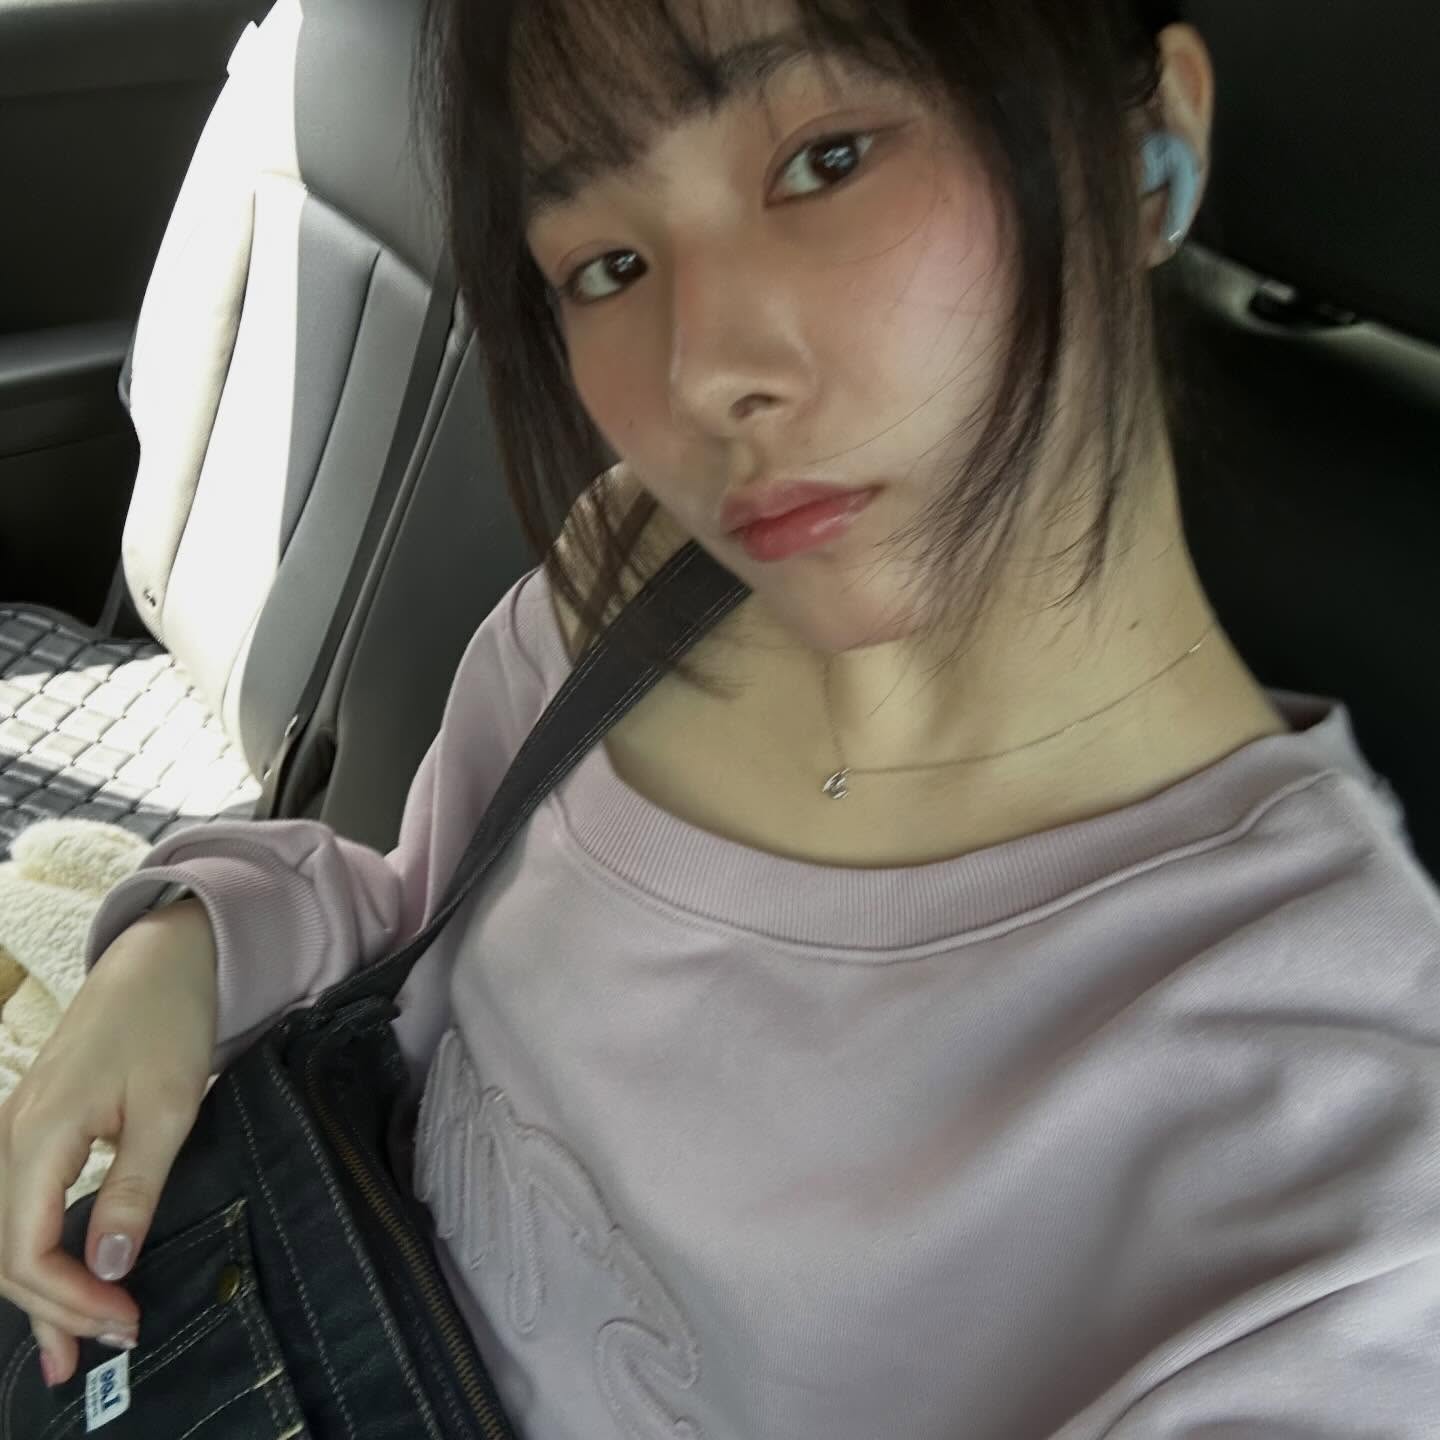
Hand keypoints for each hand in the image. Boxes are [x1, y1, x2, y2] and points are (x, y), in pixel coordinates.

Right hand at [0, 898, 216, 1386]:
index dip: (70, 1299)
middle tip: (104, 1351)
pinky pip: (17, 1206)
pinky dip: (35, 1252)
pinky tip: (63, 1280)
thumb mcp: (168, 1105)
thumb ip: (135, 1186)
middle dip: (50, 1309)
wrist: (161, 956)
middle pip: (5, 1252)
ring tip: (71, 1347)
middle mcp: (11, 1136)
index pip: (27, 1249)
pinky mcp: (33, 1126)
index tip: (125, 1323)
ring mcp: (15, 1129)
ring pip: (5, 1233)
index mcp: (39, 1133)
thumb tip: (109, 1265)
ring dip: (36, 1290)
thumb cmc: (170, 1019)